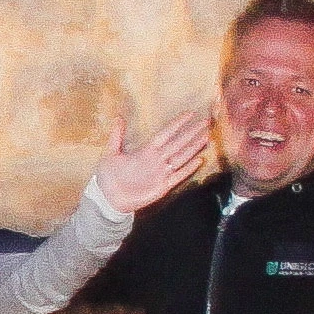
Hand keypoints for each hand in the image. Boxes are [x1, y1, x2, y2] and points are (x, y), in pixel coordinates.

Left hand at [90, 106, 213, 216]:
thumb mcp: (110, 153)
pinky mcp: (162, 186)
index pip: (165, 134)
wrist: (108, 199)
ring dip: (193, 148)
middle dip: (192, 132)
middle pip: (178, 143)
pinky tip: (199, 160)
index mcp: (146, 151)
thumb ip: (116, 135)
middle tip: (205, 121)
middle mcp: (156, 160)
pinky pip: (178, 176)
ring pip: (181, 157)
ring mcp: (161, 173)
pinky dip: (188, 169)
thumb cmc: (108, 176)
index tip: (190, 113)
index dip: (177, 124)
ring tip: (206, 136)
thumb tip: (119, 117)